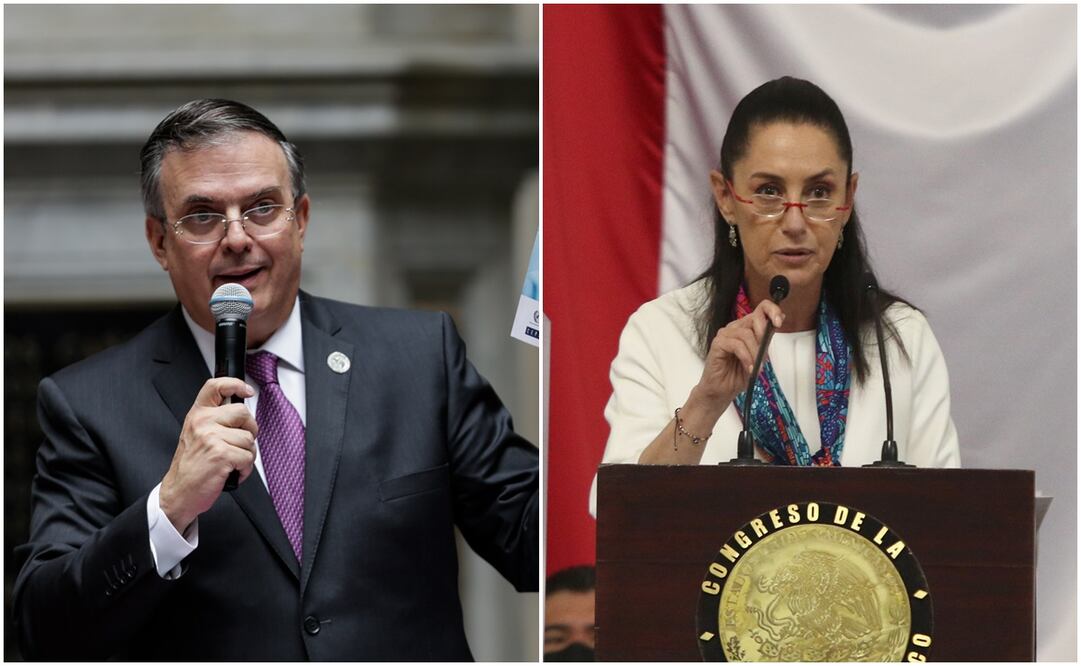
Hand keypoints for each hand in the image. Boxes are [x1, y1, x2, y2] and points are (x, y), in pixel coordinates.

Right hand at [159, 378, 257, 532]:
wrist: (179, 492)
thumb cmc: (191, 466)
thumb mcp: (196, 434)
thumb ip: (214, 420)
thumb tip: (242, 413)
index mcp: (197, 414)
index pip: (216, 386)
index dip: (235, 384)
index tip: (246, 391)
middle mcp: (203, 422)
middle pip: (243, 413)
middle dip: (249, 430)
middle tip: (239, 444)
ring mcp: (212, 438)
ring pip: (249, 438)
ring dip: (246, 454)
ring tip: (230, 462)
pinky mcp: (221, 454)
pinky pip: (248, 457)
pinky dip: (244, 469)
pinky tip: (230, 472)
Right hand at [693, 299, 784, 406]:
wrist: (722, 391)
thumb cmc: (737, 375)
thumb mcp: (759, 357)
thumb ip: (765, 340)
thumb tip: (778, 323)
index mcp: (746, 327)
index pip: (761, 309)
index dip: (772, 311)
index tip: (779, 323)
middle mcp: (735, 328)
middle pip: (754, 317)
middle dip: (763, 335)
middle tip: (763, 354)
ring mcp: (725, 335)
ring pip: (746, 334)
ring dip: (754, 353)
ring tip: (755, 367)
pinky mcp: (717, 344)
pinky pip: (736, 345)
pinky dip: (746, 357)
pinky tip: (748, 367)